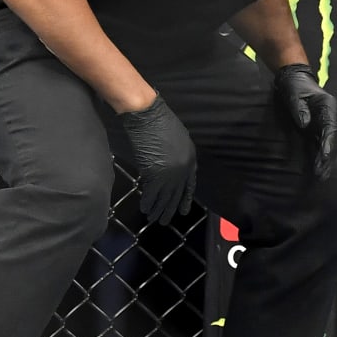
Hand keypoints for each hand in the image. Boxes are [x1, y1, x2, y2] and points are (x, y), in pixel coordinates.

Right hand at [118, 96, 197, 224]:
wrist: (147, 115)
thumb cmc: (159, 122)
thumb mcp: (176, 140)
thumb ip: (176, 156)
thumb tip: (169, 167)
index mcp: (191, 158)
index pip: (190, 184)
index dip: (185, 197)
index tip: (183, 209)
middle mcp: (184, 168)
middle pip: (178, 193)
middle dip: (171, 208)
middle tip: (165, 221)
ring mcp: (171, 172)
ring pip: (166, 196)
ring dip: (159, 209)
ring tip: (154, 219)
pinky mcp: (156, 173)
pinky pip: (153, 193)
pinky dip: (149, 202)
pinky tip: (145, 209)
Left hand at [275, 63, 336, 179]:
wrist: (294, 80)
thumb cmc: (294, 86)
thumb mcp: (294, 94)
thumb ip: (299, 108)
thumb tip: (304, 124)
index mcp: (328, 107)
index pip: (330, 128)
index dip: (328, 144)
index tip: (325, 156)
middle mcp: (329, 117)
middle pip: (331, 140)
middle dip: (327, 158)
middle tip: (322, 174)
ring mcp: (324, 124)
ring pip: (326, 145)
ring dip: (324, 161)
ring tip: (321, 177)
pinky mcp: (316, 129)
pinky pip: (318, 145)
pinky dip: (318, 157)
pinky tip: (316, 169)